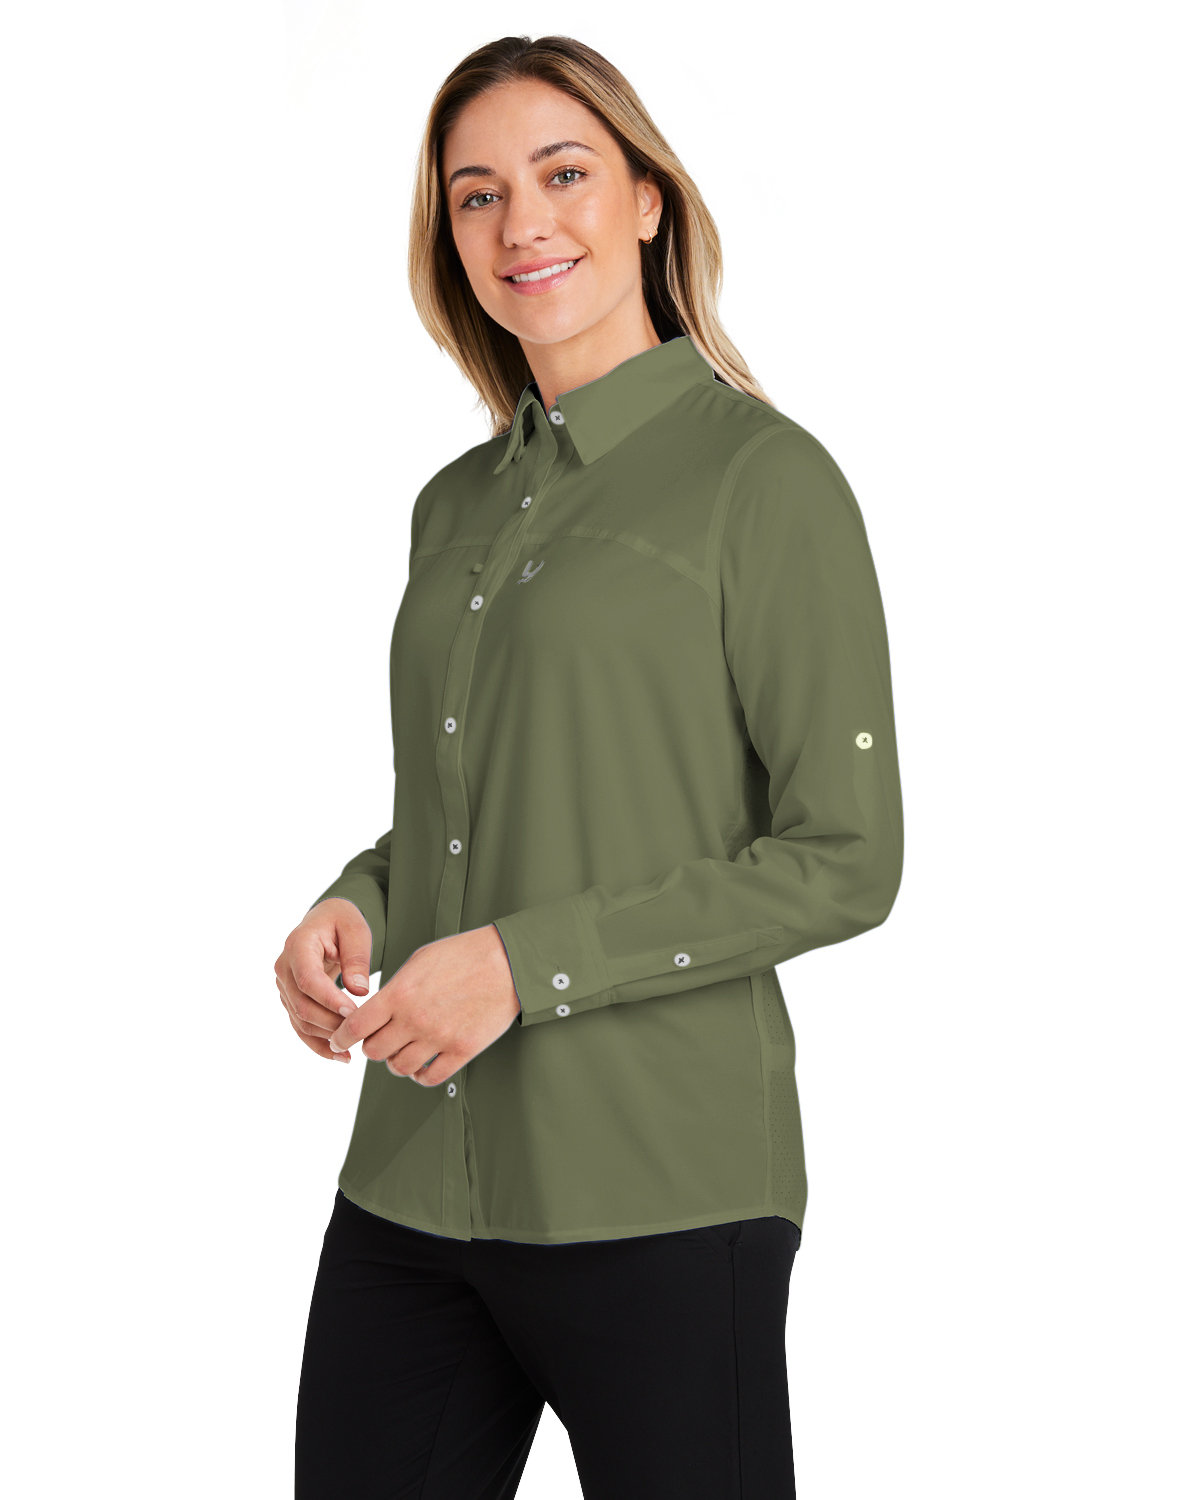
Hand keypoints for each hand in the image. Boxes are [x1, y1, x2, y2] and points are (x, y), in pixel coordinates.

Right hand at [275, 898, 372, 1064]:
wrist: (324, 922)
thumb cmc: (342, 922)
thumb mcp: (355, 929)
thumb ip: (357, 957)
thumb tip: (359, 992)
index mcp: (298, 945)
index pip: (308, 979)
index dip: (329, 1000)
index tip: (354, 1013)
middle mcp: (284, 968)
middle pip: (302, 1005)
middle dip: (331, 1023)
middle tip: (360, 1033)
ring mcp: (284, 986)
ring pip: (300, 1020)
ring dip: (325, 1038)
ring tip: (352, 1051)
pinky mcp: (290, 1000)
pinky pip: (300, 1027)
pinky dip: (318, 1044)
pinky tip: (340, 1056)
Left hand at [325, 924, 520, 1086]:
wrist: (507, 963)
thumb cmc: (463, 955)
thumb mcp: (420, 961)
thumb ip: (394, 989)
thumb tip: (375, 1009)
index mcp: (400, 994)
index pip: (355, 1027)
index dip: (341, 1036)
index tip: (339, 1039)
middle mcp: (415, 1019)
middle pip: (374, 1051)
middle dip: (373, 1046)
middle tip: (380, 1039)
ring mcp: (439, 1038)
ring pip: (399, 1067)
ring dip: (396, 1061)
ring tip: (404, 1050)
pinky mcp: (462, 1051)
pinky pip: (429, 1078)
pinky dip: (420, 1075)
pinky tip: (423, 1063)